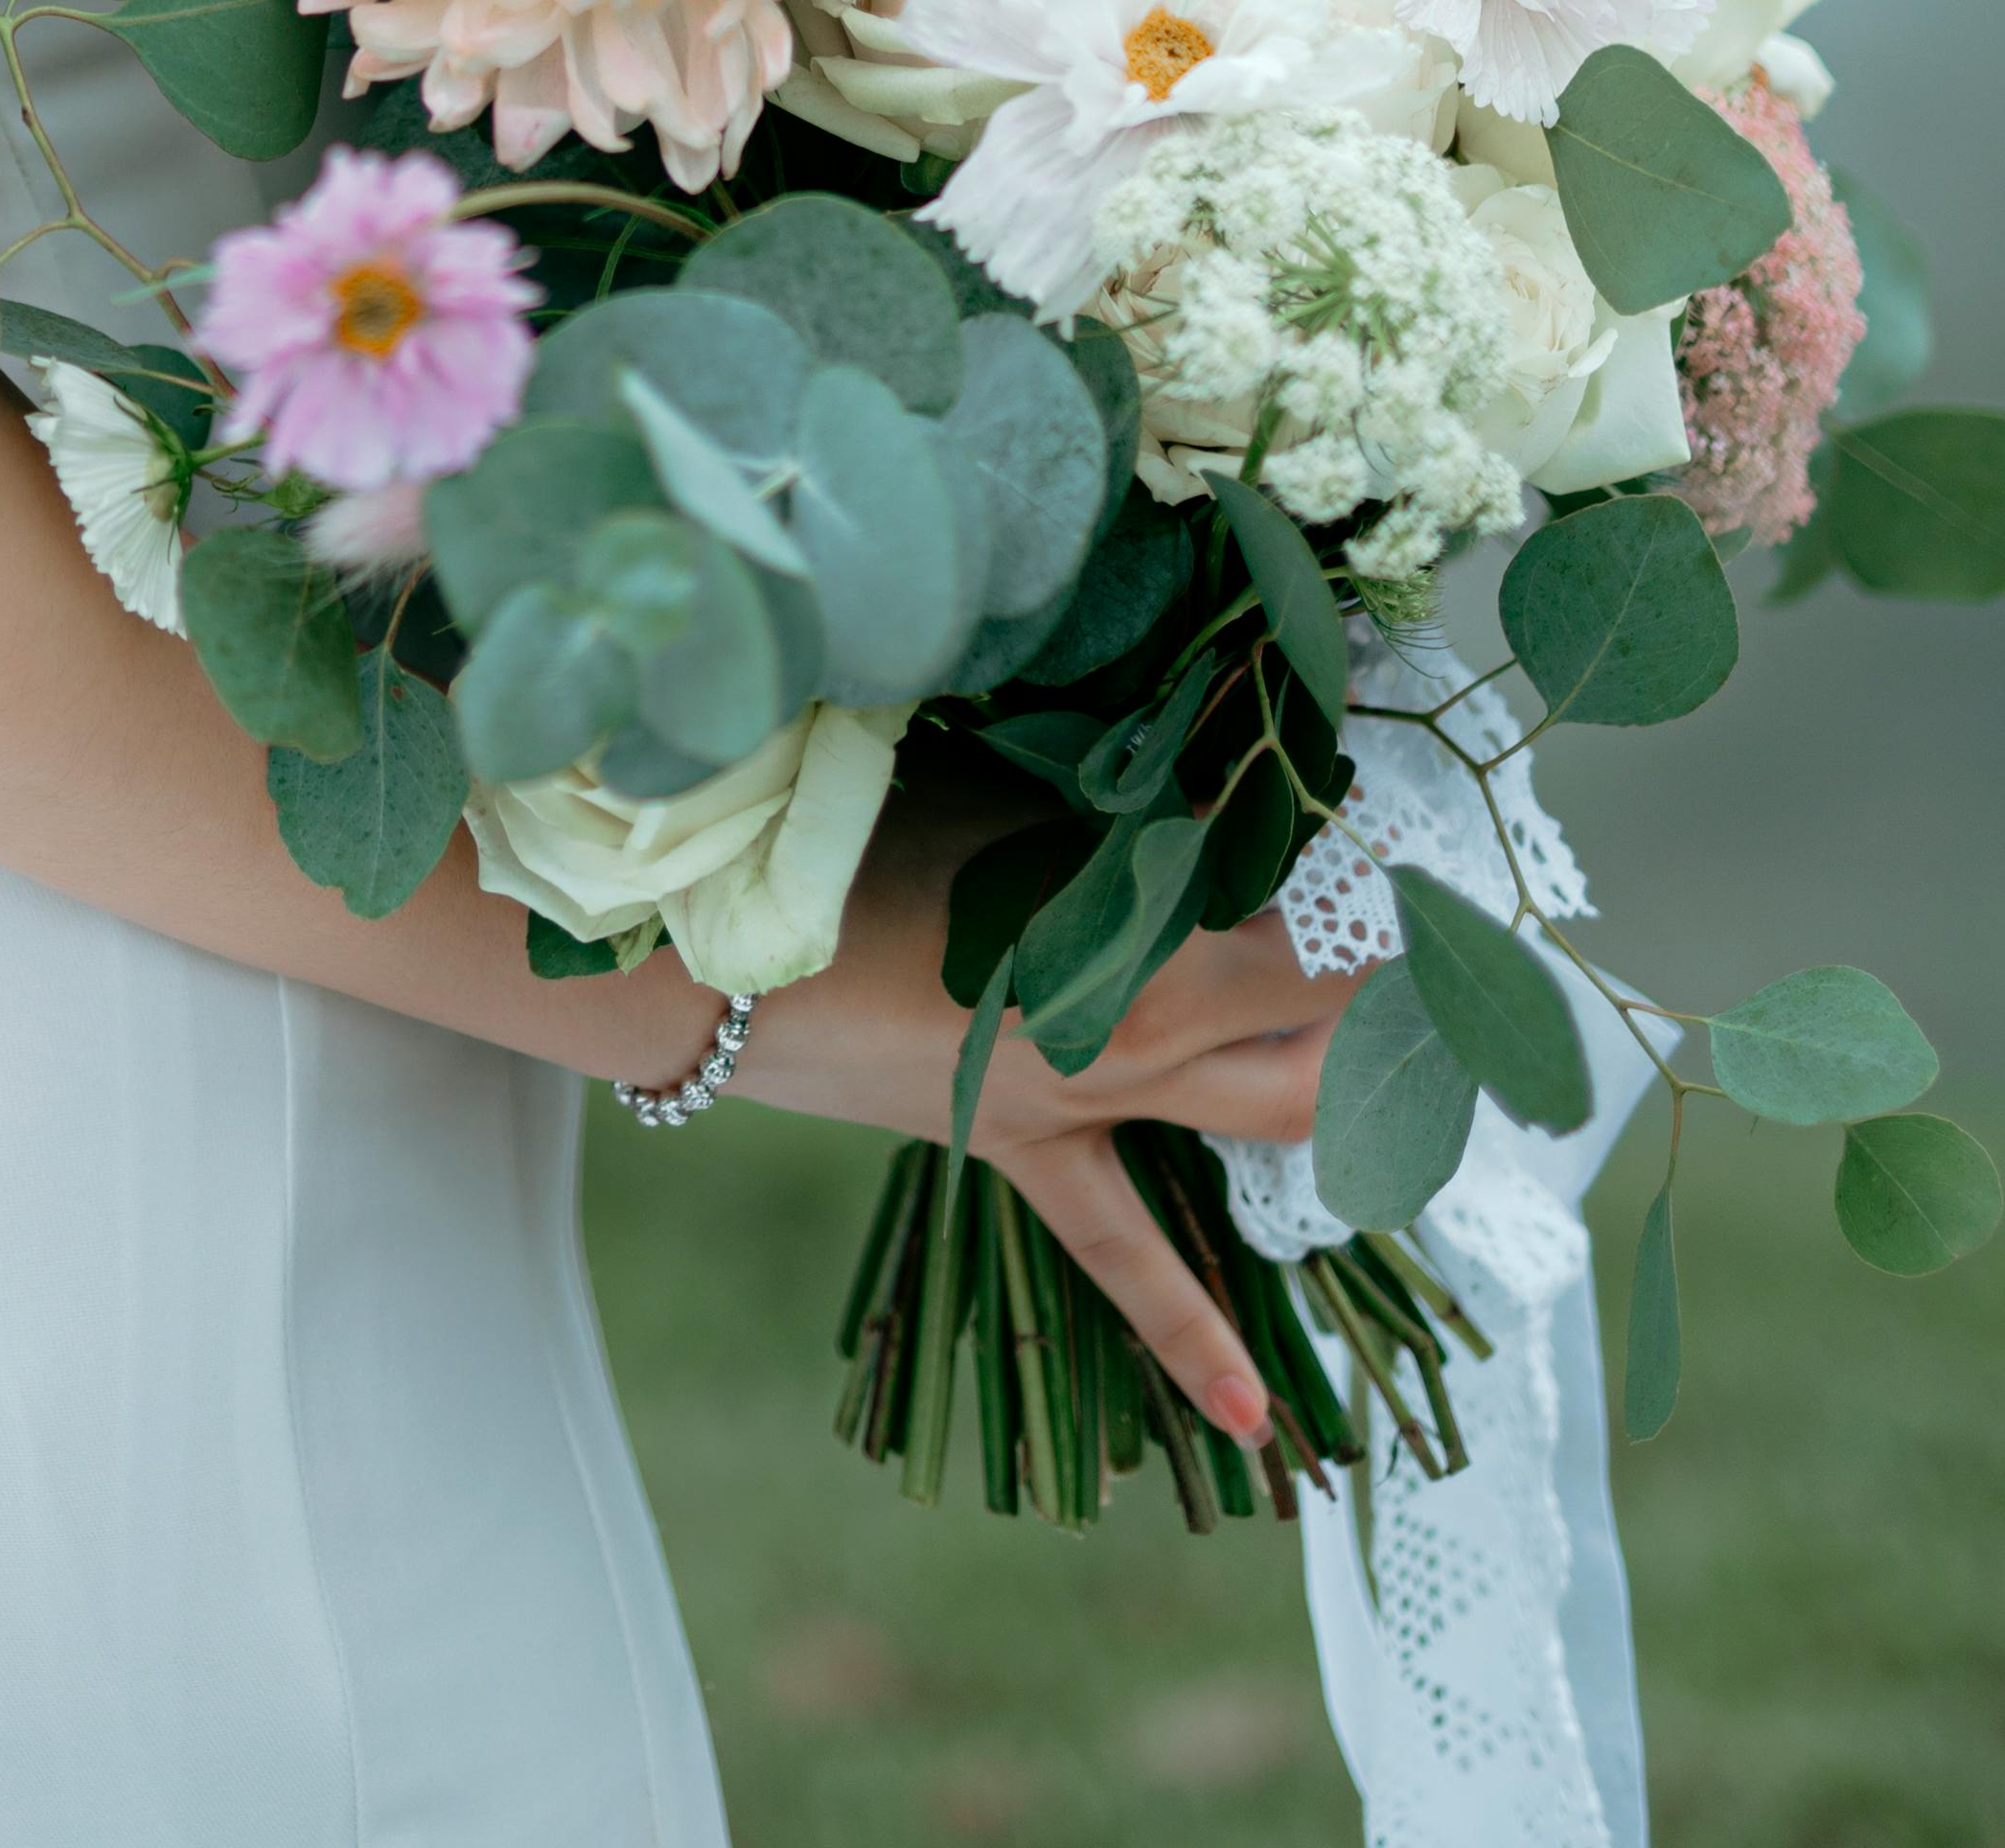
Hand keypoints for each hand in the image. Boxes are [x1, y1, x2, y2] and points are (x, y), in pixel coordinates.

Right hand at [738, 796, 1360, 1444]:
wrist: (731, 967)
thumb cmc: (859, 848)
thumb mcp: (1006, 798)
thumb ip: (1124, 796)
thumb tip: (1221, 755)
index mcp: (1148, 949)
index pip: (1309, 924)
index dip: (1372, 881)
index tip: (1408, 829)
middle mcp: (1146, 1041)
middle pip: (1321, 1024)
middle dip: (1397, 988)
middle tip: (1449, 941)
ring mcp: (1094, 1107)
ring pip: (1265, 1113)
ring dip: (1347, 1088)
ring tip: (1424, 1066)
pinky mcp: (1033, 1154)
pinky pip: (1124, 1259)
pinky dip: (1195, 1339)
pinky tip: (1261, 1425)